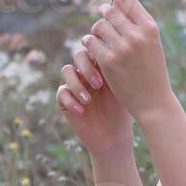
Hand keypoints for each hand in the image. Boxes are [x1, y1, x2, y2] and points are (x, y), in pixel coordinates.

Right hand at [56, 39, 131, 153]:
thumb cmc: (123, 112)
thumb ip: (118, 69)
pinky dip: (70, 100)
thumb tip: (119, 51)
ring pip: (67, 70)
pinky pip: (61, 92)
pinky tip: (81, 110)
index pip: (96, 49)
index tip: (108, 66)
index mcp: (102, 66)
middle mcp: (87, 72)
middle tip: (99, 85)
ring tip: (88, 100)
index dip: (98, 53)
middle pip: (79, 55)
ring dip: (77, 83)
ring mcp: (75, 85)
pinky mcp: (65, 100)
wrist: (114, 136)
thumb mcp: (122, 89)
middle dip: (87, 68)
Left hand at [79, 0, 173, 120]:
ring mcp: (122, 48)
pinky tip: (92, 47)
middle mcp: (137, 35)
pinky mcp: (109, 62)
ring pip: (99, 25)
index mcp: (150, 28)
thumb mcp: (152, 44)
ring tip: (99, 36)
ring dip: (96, 29)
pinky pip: (91, 42)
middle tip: (102, 16)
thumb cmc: (152, 72)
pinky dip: (89, 42)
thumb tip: (119, 2)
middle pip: (111, 10)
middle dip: (104, 11)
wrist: (154, 101)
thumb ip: (138, 25)